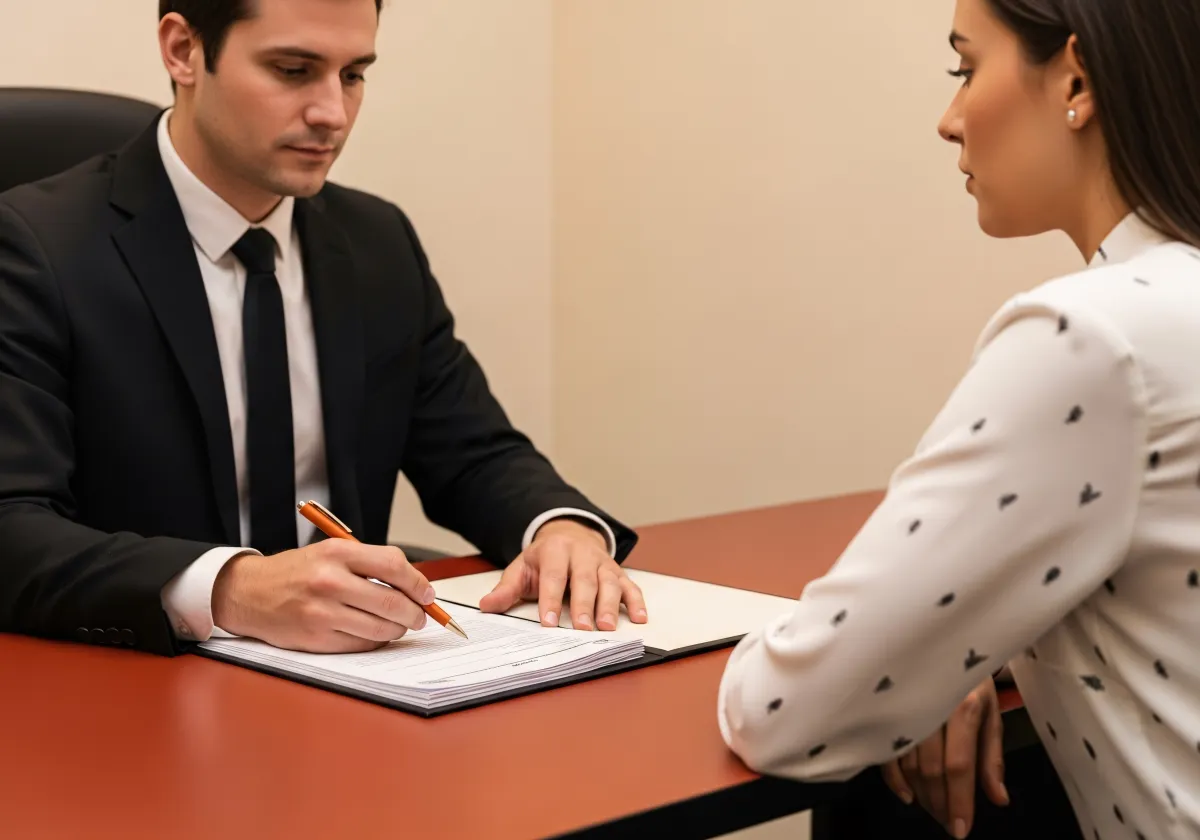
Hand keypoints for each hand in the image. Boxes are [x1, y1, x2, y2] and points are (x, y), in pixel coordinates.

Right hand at [212, 540, 436, 652]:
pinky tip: (374, 633)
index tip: (427, 594)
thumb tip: (414, 586)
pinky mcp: (316, 638)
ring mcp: (322, 612)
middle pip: (392, 602)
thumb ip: (370, 565)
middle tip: (420, 616)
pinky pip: (361, 644)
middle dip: (415, 613)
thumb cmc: (296, 572)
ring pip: (380, 628)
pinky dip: (375, 640)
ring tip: (398, 625)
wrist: (249, 592)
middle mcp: (329, 581)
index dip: (418, 583)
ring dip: (397, 629)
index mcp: (337, 553)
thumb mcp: (331, 553)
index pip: (393, 566)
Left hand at [478, 519, 647, 630]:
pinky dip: (637, 601)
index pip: (554, 577)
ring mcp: (603, 563)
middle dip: (584, 605)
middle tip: (583, 629)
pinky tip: (639, 618)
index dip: (551, 600)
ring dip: (611, 606)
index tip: (548, 623)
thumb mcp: (522, 568)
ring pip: (609, 583)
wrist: (571, 534)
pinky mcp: (618, 572)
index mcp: (555, 550)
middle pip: (585, 580)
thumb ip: (507, 588)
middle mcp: (583, 554)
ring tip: (608, 627)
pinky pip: (631, 586)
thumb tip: (487, 606)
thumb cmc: (545, 558)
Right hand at [882, 677, 1008, 838]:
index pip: (959, 765)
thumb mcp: (991, 712)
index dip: (960, 801)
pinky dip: (894, 779)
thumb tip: (998, 798)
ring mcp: (905, 706)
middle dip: (941, 804)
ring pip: (909, 764)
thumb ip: (992, 757)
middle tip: (948, 823)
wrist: (941, 642)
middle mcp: (931, 706)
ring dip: (922, 795)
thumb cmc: (969, 678)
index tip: (961, 828)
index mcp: (963, 705)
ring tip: (934, 808)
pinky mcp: (886, 709)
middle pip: (932, 769)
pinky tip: (908, 795)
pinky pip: (884, 752)